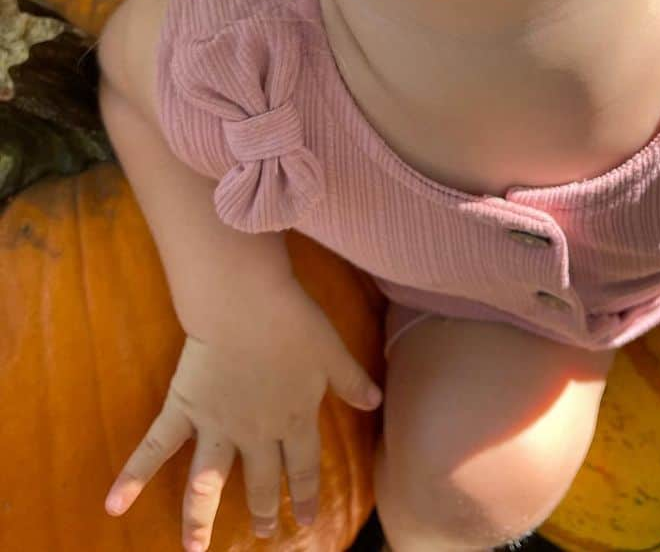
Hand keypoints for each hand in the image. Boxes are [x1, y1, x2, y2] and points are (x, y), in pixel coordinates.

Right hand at [104, 285, 381, 549]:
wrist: (244, 302)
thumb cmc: (292, 320)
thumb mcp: (331, 350)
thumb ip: (352, 380)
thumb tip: (376, 401)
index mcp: (294, 419)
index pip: (303, 468)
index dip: (306, 495)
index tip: (307, 520)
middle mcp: (255, 433)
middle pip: (261, 481)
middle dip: (264, 510)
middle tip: (263, 534)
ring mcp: (216, 426)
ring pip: (208, 482)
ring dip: (200, 519)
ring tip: (194, 549)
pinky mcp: (184, 409)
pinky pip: (155, 447)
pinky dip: (132, 475)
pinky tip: (112, 505)